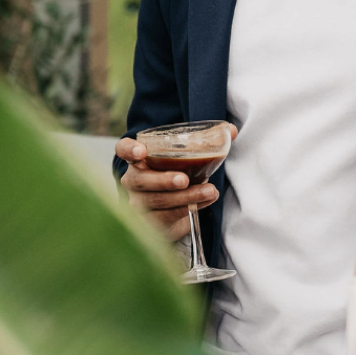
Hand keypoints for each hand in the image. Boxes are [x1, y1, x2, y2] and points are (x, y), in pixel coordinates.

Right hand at [116, 125, 236, 240]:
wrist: (174, 207)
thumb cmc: (178, 174)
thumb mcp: (189, 157)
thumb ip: (208, 141)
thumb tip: (231, 130)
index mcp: (138, 159)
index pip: (124, 149)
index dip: (130, 150)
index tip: (141, 151)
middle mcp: (133, 182)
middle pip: (141, 181)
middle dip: (163, 180)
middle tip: (184, 179)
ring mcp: (139, 205)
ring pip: (157, 202)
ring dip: (184, 197)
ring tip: (209, 191)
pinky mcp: (150, 225)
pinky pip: (166, 220)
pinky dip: (186, 212)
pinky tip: (203, 204)